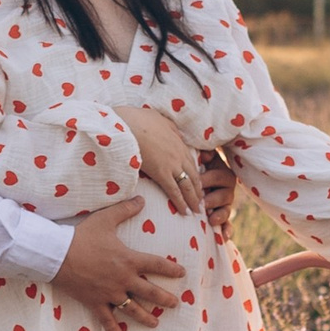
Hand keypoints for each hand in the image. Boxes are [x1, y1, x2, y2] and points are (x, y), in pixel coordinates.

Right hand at [54, 199, 186, 330]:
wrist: (57, 255)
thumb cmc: (81, 236)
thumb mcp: (105, 219)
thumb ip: (125, 210)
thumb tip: (141, 199)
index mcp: (128, 260)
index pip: (156, 265)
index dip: (171, 269)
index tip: (182, 273)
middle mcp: (123, 279)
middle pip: (149, 292)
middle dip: (165, 299)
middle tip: (175, 304)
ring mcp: (109, 293)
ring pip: (132, 309)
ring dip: (145, 317)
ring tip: (155, 323)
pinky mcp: (95, 302)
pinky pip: (106, 319)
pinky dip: (112, 328)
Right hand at [119, 102, 207, 220]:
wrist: (128, 124)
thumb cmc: (137, 119)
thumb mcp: (159, 119)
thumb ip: (168, 127)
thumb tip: (173, 132)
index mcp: (178, 141)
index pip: (191, 162)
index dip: (195, 174)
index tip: (197, 184)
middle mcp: (179, 154)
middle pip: (193, 175)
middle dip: (198, 189)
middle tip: (201, 201)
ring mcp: (171, 164)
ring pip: (187, 185)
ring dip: (193, 199)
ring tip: (197, 210)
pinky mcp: (161, 173)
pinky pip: (174, 191)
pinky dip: (181, 202)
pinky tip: (185, 211)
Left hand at [196, 145, 239, 240]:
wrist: (187, 177)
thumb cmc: (192, 165)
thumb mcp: (198, 157)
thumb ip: (203, 155)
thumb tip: (205, 155)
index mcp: (221, 173)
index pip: (220, 176)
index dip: (209, 179)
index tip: (198, 183)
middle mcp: (226, 189)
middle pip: (226, 194)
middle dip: (214, 198)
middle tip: (203, 203)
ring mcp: (225, 204)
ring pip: (227, 210)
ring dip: (220, 215)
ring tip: (211, 220)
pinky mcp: (222, 217)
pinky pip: (227, 225)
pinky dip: (227, 231)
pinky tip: (224, 238)